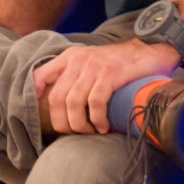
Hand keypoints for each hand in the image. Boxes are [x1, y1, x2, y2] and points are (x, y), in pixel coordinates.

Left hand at [34, 38, 179, 135]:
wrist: (148, 51)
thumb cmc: (118, 63)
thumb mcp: (90, 62)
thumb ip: (74, 75)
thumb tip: (60, 103)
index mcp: (70, 57)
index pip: (41, 75)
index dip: (35, 96)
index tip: (40, 113)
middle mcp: (78, 60)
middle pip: (56, 98)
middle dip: (61, 122)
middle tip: (73, 132)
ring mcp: (93, 66)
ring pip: (73, 103)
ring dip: (79, 124)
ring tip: (89, 131)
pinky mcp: (110, 74)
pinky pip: (95, 103)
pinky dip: (97, 120)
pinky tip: (102, 126)